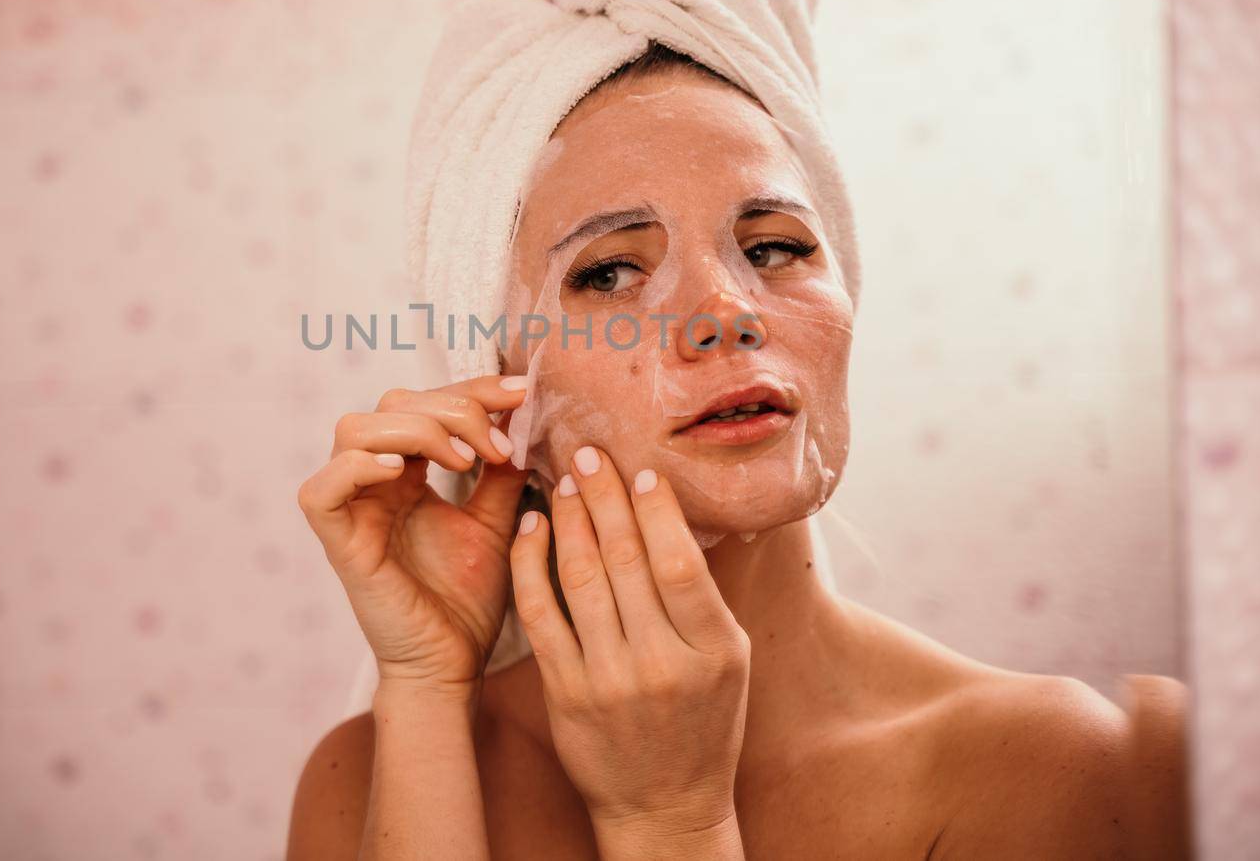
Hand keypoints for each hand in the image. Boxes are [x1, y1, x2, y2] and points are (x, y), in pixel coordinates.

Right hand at [297, 375, 530, 693]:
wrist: (452, 665)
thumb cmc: (466, 601)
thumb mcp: (495, 522)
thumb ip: (502, 471)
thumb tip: (524, 418)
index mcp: (406, 472)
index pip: (428, 402)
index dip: (474, 390)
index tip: (523, 394)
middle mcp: (373, 481)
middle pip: (393, 403)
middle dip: (454, 409)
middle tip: (498, 447)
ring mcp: (351, 508)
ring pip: (353, 429)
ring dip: (416, 430)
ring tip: (465, 461)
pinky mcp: (337, 542)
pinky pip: (322, 488)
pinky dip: (358, 467)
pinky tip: (404, 473)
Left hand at [508, 444, 749, 838]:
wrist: (663, 805)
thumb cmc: (703, 722)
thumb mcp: (727, 660)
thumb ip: (702, 595)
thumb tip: (674, 512)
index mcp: (713, 651)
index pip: (678, 563)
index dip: (656, 510)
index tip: (640, 470)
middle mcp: (661, 664)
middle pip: (626, 560)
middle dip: (605, 497)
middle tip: (589, 453)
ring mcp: (608, 681)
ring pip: (580, 579)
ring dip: (569, 520)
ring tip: (565, 481)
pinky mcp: (565, 693)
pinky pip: (540, 615)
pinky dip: (531, 565)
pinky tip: (532, 528)